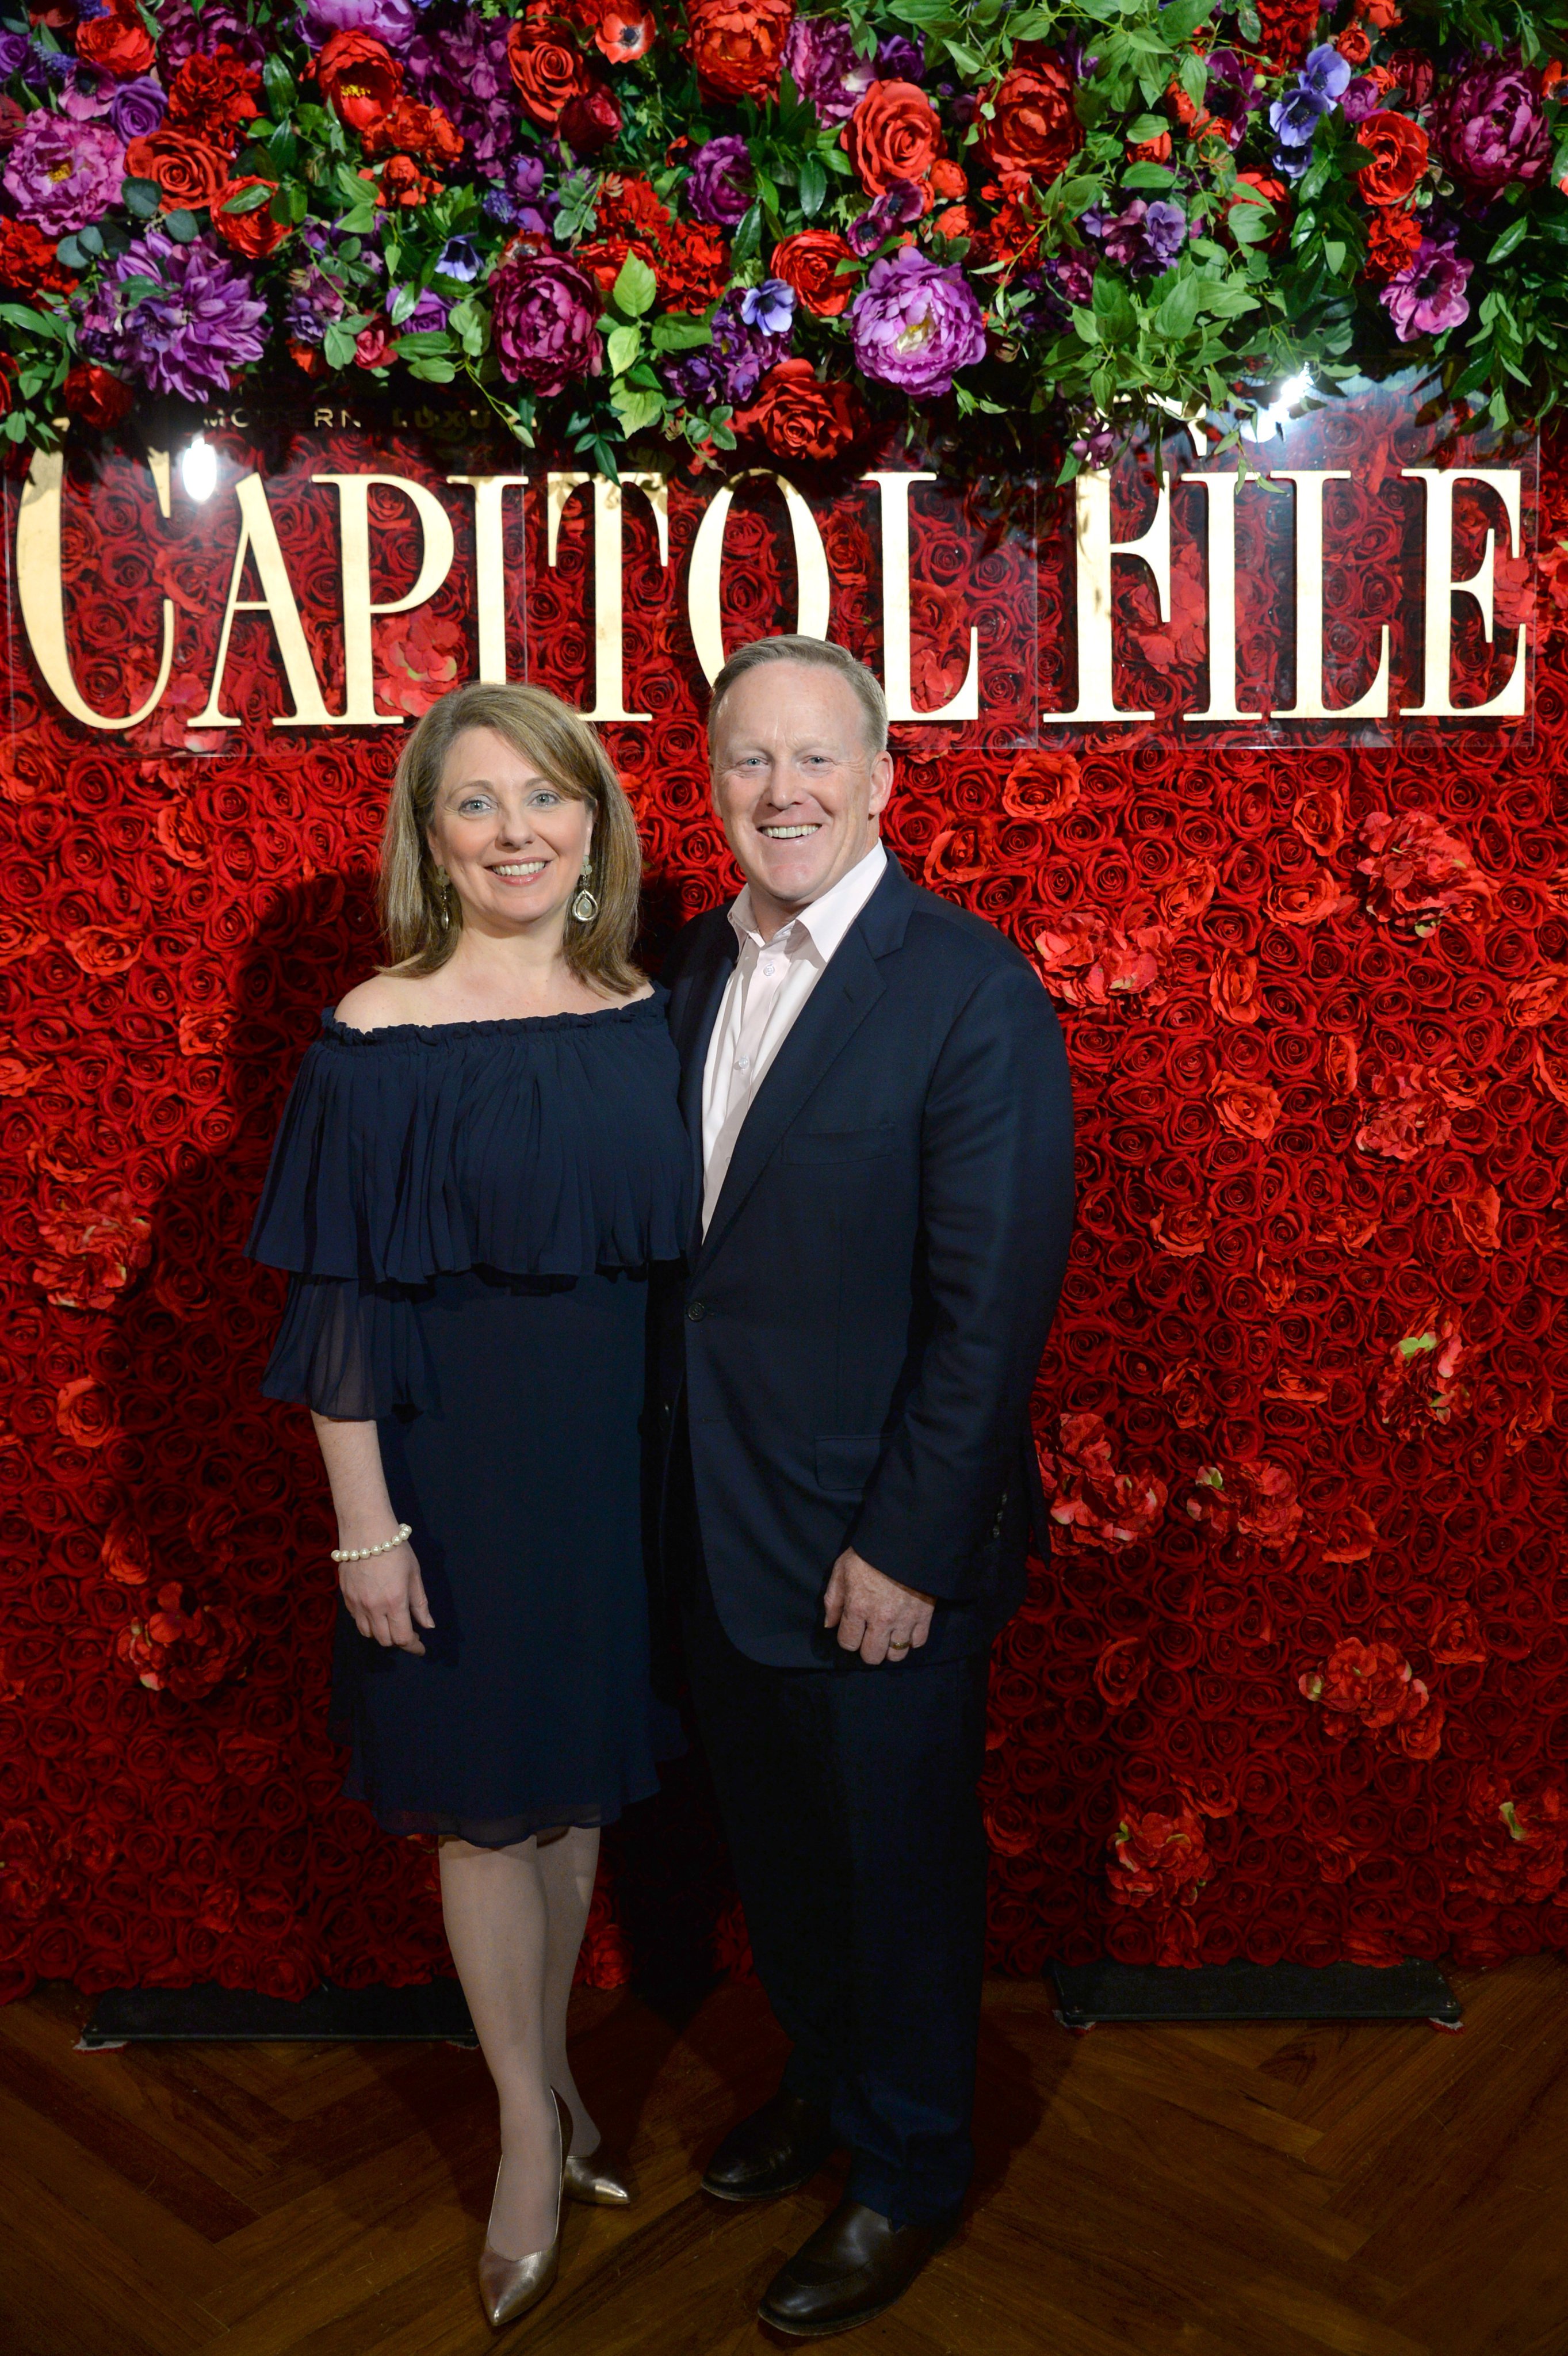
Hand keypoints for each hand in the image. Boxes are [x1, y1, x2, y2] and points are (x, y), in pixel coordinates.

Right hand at [340, 1540, 433, 1654]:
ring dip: (382, 1634)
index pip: (403, 1638)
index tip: (421, 1647)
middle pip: (385, 1640)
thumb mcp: (414, 1575)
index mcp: (395, 1602)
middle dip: (399, 1641)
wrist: (365, 1530)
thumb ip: (420, 1603)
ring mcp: (357, 1603)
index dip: (414, 1647)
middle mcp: (373, 1607)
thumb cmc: (395, 1548)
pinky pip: (356, 1620)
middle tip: (409, 1632)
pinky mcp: (346, 1597)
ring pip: (368, 1633)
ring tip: (391, 1623)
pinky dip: (368, 1622)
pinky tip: (376, 1611)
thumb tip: (428, 1626)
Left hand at [823, 1548, 934, 1664]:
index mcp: (858, 1607)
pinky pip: (918, 1642)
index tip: (851, 1630)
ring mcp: (904, 1619)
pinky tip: (905, 1629)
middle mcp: (881, 1619)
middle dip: (867, 1649)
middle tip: (869, 1635)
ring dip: (890, 1648)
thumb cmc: (869, 1553)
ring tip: (888, 1635)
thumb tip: (830, 1624)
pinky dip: (911, 1639)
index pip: (848, 1643)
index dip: (847, 1639)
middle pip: (872, 1656)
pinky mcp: (925, 1615)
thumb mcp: (842, 1569)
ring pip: (896, 1654)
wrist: (906, 1538)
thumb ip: (833, 1599)